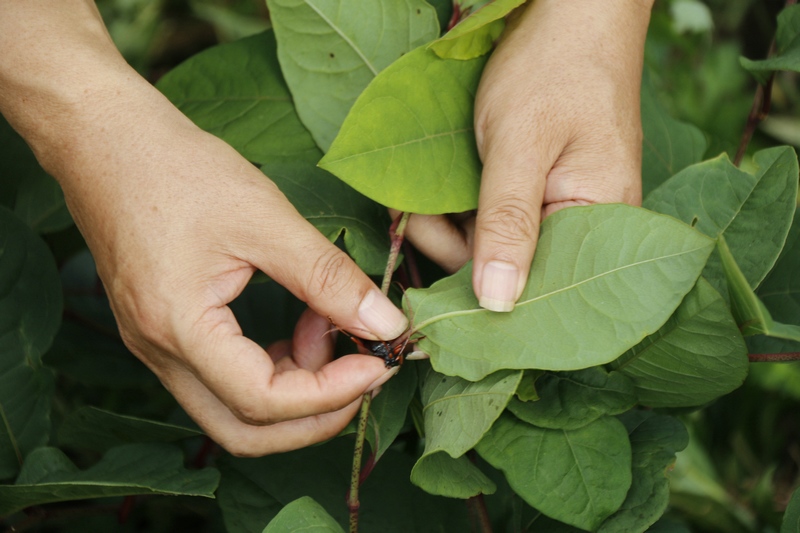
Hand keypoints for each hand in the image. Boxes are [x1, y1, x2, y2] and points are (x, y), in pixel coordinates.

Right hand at [0, 0, 407, 455]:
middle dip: (314, 416)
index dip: (332, 393)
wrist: (106, 139)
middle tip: (363, 373)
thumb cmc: (178, 169)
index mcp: (177, 328)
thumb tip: (387, 324)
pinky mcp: (165, 330)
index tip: (380, 361)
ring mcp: (156, 346)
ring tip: (329, 326)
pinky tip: (301, 322)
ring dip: (294, 387)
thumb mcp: (266, 219)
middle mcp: (159, 352)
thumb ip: (329, 278)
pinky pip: (223, 376)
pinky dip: (272, 365)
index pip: (263, 400)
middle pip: (244, 430)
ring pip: (234, 408)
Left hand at [400, 0, 651, 309]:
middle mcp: (584, 227)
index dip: (481, 295)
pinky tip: (428, 191)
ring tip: (412, 197)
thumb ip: (507, 223)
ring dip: (447, 225)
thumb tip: (498, 304)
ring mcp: (558, 207)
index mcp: (600, 224)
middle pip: (511, 270)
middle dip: (455, 249)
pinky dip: (457, 207)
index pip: (539, 288)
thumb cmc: (554, 68)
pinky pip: (491, 217)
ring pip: (493, 245)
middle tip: (411, 217)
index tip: (430, 292)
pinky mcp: (535, 190)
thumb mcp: (521, 144)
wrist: (569, 10)